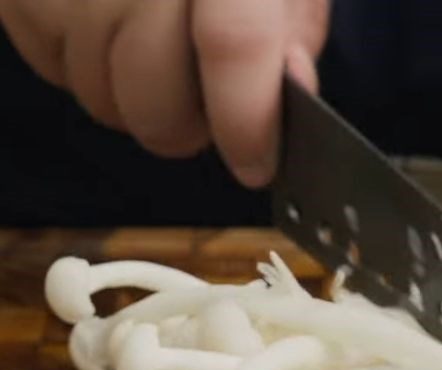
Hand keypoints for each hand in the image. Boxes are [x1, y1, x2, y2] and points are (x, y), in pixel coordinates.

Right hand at [0, 0, 328, 185]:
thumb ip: (291, 35)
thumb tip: (287, 91)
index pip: (230, 45)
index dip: (244, 123)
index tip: (255, 164)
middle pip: (150, 93)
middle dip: (183, 129)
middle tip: (201, 111)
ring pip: (98, 94)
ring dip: (133, 103)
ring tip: (154, 62)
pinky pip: (52, 67)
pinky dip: (87, 70)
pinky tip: (111, 36)